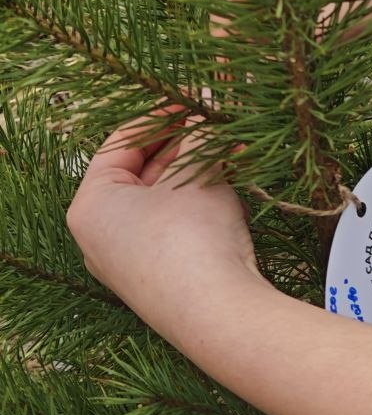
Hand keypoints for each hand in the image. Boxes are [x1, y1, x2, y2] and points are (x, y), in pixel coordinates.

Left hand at [66, 110, 268, 340]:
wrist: (218, 313)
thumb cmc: (192, 240)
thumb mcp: (198, 173)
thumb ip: (201, 133)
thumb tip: (207, 104)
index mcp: (91, 205)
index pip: (122, 143)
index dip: (161, 115)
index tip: (194, 101)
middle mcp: (101, 235)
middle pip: (144, 172)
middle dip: (186, 146)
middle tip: (219, 124)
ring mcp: (129, 261)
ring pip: (165, 201)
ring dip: (201, 174)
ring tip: (236, 155)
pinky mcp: (160, 279)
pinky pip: (178, 228)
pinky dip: (203, 206)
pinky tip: (236, 196)